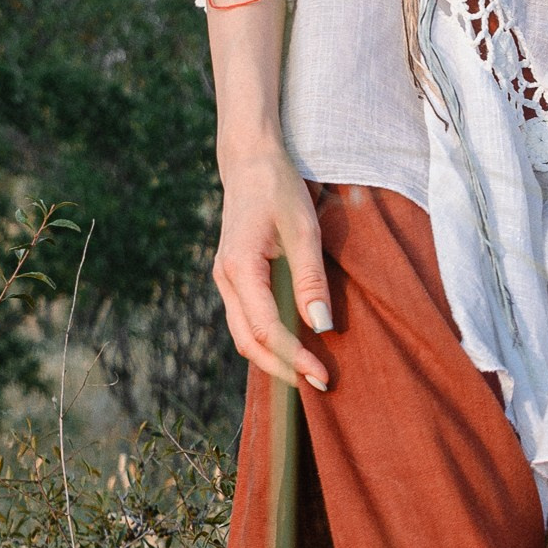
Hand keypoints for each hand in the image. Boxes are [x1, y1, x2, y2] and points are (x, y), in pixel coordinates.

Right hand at [213, 144, 332, 391]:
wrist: (251, 163)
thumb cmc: (279, 191)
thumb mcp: (304, 230)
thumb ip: (311, 279)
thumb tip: (322, 326)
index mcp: (239, 268)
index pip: (266, 330)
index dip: (295, 357)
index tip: (323, 375)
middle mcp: (225, 279)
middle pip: (249, 343)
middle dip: (283, 370)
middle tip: (320, 384)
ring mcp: (225, 280)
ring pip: (244, 335)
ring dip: (274, 359)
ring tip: (309, 373)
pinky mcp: (233, 278)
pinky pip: (246, 320)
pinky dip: (268, 341)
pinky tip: (294, 347)